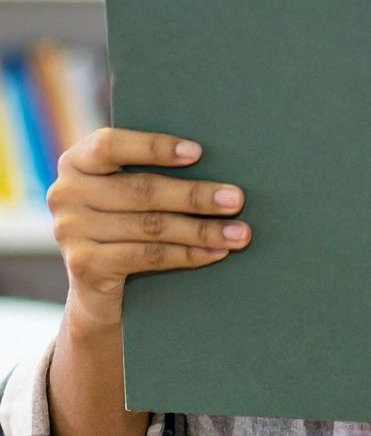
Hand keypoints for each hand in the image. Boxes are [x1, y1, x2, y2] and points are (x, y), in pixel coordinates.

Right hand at [47, 128, 250, 328]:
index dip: (154, 147)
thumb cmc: (128, 221)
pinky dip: (188, 254)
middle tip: (237, 199)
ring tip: (239, 232)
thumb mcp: (129, 190)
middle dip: (195, 196)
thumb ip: (151, 170)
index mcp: (76, 161)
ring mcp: (70, 231)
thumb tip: (218, 158)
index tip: (198, 152)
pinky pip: (147, 256)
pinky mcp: (84, 265)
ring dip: (201, 229)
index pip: (111, 145)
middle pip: (141, 190)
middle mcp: (65, 193)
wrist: (99, 290)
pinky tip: (216, 252)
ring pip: (151, 226)